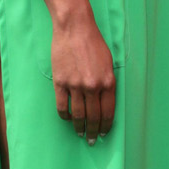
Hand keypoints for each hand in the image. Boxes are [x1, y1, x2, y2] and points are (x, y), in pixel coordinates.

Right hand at [51, 10, 115, 145]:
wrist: (74, 28)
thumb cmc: (93, 43)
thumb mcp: (108, 63)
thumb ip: (107, 82)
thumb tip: (104, 102)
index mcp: (108, 82)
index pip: (108, 112)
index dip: (105, 126)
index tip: (103, 133)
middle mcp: (93, 86)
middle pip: (93, 117)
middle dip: (93, 131)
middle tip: (91, 140)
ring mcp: (75, 85)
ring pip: (78, 115)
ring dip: (79, 127)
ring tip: (79, 133)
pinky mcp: (60, 82)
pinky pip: (62, 106)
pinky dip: (66, 116)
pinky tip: (68, 119)